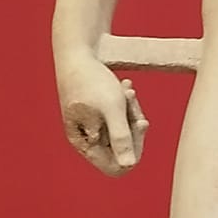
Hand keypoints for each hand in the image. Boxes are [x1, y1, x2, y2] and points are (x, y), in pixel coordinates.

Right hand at [56, 53, 147, 176]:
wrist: (77, 49)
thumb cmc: (91, 79)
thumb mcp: (111, 107)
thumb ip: (120, 136)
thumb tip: (128, 166)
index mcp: (84, 143)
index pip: (116, 167)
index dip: (133, 150)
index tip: (140, 124)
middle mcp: (86, 138)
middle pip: (122, 149)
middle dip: (133, 124)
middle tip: (133, 100)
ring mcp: (92, 125)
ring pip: (123, 130)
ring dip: (130, 110)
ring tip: (128, 89)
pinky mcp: (98, 112)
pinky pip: (119, 116)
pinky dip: (125, 101)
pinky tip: (125, 85)